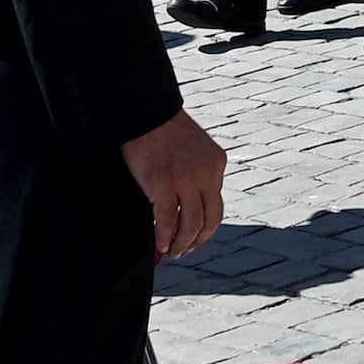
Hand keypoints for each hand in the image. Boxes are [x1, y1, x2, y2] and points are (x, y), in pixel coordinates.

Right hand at [118, 109, 224, 258]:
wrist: (146, 111)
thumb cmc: (164, 128)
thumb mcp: (193, 147)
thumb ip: (197, 171)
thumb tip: (187, 205)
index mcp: (217, 163)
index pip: (216, 204)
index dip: (207, 225)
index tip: (196, 236)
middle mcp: (206, 173)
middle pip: (210, 220)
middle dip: (198, 240)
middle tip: (185, 250)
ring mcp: (185, 180)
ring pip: (190, 225)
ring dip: (182, 244)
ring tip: (172, 251)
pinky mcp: (162, 185)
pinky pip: (167, 221)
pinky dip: (164, 237)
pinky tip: (159, 244)